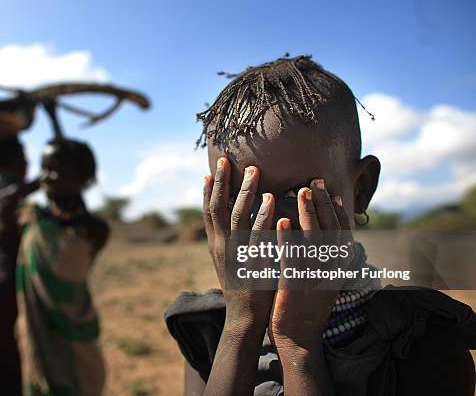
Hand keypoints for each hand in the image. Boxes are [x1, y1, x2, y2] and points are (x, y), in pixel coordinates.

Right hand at [202, 157, 275, 328]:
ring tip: (253, 171)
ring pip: (236, 216)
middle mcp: (221, 246)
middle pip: (217, 207)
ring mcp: (235, 254)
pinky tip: (270, 199)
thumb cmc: (241, 287)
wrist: (244, 318)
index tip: (210, 170)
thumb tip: (229, 220)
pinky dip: (262, 214)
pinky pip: (257, 234)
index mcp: (215, 245)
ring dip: (244, 191)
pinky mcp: (253, 262)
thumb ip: (228, 241)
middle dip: (222, 182)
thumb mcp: (228, 262)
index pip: (208, 212)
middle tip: (227, 159)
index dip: (208, 190)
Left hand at [270, 179, 351, 346]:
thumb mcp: (324, 279)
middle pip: (330, 229)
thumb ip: (326, 256)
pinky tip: (283, 219)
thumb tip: (325, 231)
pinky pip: (293, 257)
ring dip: (309, 212)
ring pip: (314, 239)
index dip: (336, 210)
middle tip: (314, 181)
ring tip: (302, 190)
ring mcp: (315, 278)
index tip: (330, 190)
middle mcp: (331, 271)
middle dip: (323, 203)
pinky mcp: (297, 286)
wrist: (298, 338)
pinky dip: (289, 237)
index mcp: (338, 268)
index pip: (341, 233)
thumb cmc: (307, 304)